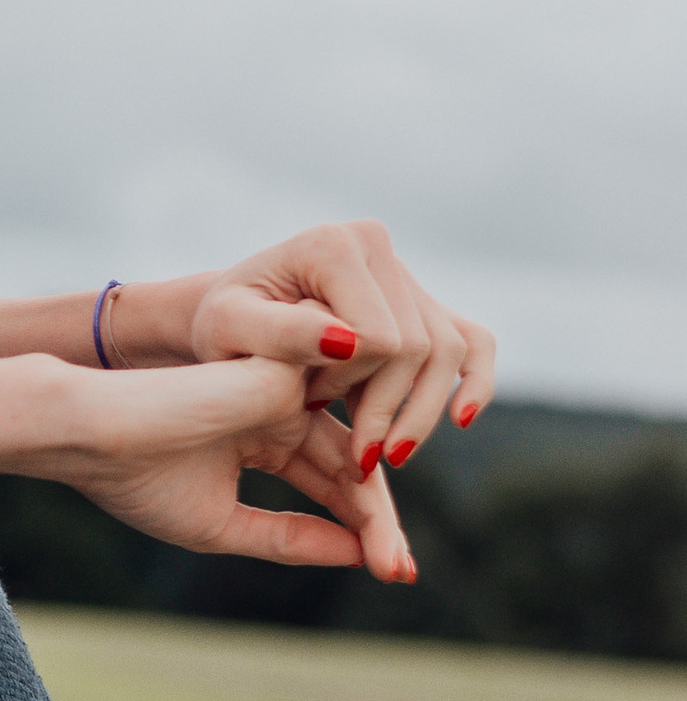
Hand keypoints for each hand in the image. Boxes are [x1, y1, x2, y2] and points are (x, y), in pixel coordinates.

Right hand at [63, 355, 415, 581]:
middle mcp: (283, 407)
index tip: (387, 576)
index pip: (328, 483)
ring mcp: (285, 387)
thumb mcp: (220, 524)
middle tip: (398, 573)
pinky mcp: (281, 373)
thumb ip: (288, 538)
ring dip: (376, 508)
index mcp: (264, 435)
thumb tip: (355, 556)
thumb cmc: (136, 478)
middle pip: (351, 467)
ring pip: (354, 448)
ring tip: (388, 560)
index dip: (357, 531)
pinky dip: (367, 467)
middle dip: (377, 525)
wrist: (90, 434)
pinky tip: (375, 514)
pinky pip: (341, 422)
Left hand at [176, 221, 495, 474]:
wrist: (232, 319)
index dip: (349, 383)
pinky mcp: (422, 302)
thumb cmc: (223, 326)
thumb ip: (281, 334)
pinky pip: (474, 341)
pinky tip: (462, 419)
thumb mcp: (229, 330)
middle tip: (346, 449)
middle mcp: (377, 245)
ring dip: (420, 412)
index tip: (306, 400)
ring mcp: (403, 272)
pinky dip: (476, 381)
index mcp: (332, 245)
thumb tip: (348, 342)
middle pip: (418, 345)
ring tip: (382, 454)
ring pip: (449, 351)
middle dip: (384, 405)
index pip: (379, 334)